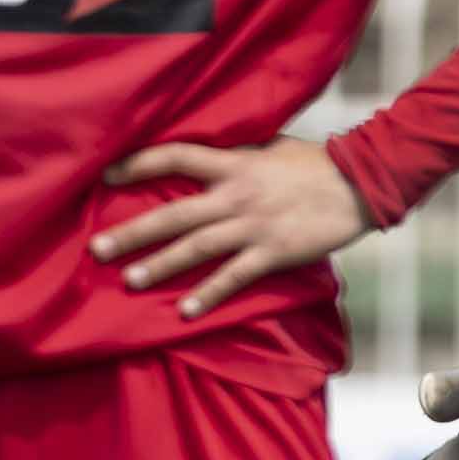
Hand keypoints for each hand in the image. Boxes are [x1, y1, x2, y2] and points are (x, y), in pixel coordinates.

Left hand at [94, 136, 370, 311]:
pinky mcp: (274, 252)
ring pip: (197, 248)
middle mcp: (237, 194)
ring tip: (130, 279)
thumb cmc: (313, 164)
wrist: (361, 183)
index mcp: (234, 163)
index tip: (106, 175)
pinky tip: (185, 311)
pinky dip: (209, 294)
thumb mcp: (269, 148)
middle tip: (97, 248)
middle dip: (134, 231)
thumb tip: (202, 151)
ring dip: (161, 265)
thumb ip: (234, 154)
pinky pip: (234, 277)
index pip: (175, 157)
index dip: (138, 164)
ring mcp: (254, 225)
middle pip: (174, 213)